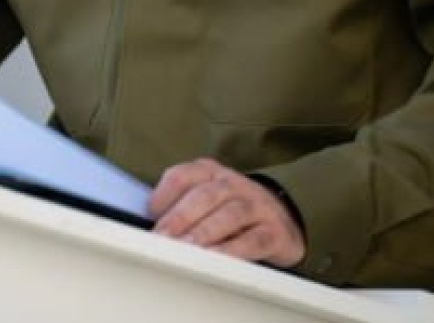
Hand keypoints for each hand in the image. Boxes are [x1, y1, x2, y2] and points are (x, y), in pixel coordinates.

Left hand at [148, 158, 306, 267]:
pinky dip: (234, 251)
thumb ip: (179, 206)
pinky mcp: (274, 232)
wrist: (284, 216)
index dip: (164, 193)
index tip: (149, 213)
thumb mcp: (206, 199)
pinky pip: (254, 240)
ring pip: (230, 214)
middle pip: (205, 195)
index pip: (183, 175)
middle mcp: (233, 184)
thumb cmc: (231, 210)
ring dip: (205, 233)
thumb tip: (148, 227)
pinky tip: (218, 260)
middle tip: (162, 238)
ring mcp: (256, 206)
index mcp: (210, 172)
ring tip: (187, 249)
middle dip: (180, 217)